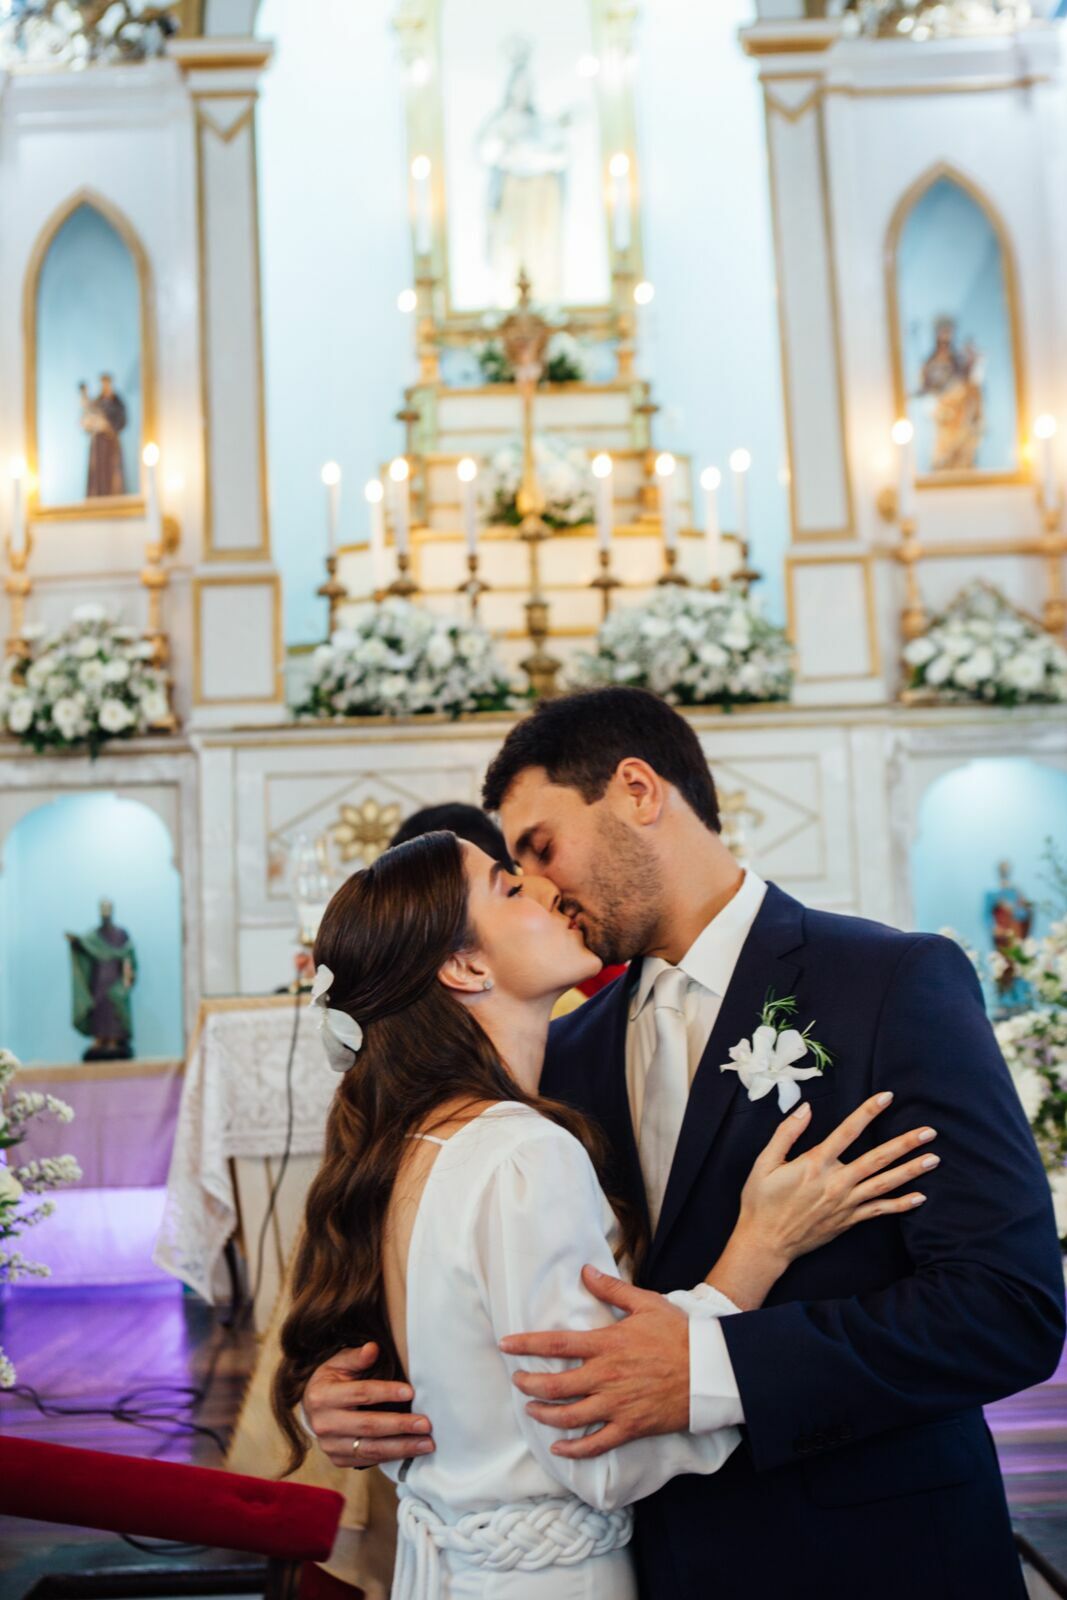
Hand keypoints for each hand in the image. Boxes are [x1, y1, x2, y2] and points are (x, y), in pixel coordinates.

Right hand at [303, 1341, 434, 1469]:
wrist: (311, 1409)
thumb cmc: (330, 1381)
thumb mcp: (338, 1364)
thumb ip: (356, 1357)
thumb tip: (373, 1348)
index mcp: (323, 1396)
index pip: (360, 1394)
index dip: (386, 1392)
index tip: (410, 1392)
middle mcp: (324, 1424)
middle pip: (368, 1426)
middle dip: (400, 1426)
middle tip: (426, 1425)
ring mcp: (330, 1445)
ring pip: (370, 1449)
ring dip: (402, 1447)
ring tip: (426, 1444)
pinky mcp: (338, 1460)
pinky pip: (368, 1460)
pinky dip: (391, 1457)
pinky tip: (410, 1451)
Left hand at [499, 1268, 688, 1456]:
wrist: (710, 1370)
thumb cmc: (679, 1334)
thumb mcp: (646, 1303)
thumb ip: (612, 1289)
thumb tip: (586, 1270)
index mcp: (607, 1344)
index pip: (556, 1345)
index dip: (526, 1345)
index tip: (506, 1345)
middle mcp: (606, 1376)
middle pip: (555, 1385)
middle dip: (529, 1385)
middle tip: (517, 1381)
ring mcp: (617, 1405)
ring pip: (569, 1416)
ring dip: (544, 1415)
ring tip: (531, 1411)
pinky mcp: (630, 1427)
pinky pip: (596, 1444)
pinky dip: (574, 1450)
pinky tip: (560, 1449)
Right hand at [719, 1091, 937, 1302]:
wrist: (766, 1243)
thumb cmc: (761, 1201)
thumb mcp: (764, 1163)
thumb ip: (786, 1133)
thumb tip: (806, 1108)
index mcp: (815, 1163)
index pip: (848, 1131)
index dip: (868, 1112)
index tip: (887, 1097)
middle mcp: (836, 1182)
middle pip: (877, 1159)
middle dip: (905, 1144)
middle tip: (929, 1132)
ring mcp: (845, 1203)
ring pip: (885, 1184)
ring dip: (911, 1171)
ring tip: (934, 1159)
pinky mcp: (849, 1220)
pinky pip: (880, 1211)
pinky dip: (901, 1205)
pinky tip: (920, 1197)